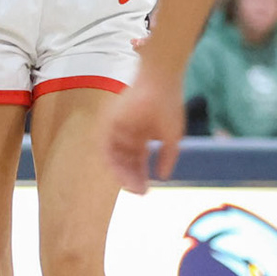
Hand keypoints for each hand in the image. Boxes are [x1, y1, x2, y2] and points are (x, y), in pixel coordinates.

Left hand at [104, 70, 185, 194]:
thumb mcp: (171, 137)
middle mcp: (127, 133)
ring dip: (123, 174)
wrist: (160, 83)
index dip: (141, 175)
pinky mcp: (108, 123)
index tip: (147, 191)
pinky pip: (105, 148)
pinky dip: (113, 162)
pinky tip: (123, 174)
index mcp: (141, 134)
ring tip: (133, 187)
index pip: (137, 160)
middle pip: (126, 161)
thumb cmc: (168, 105)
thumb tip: (164, 177)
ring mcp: (117, 128)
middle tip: (140, 192)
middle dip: (132, 178)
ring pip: (115, 157)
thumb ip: (167, 157)